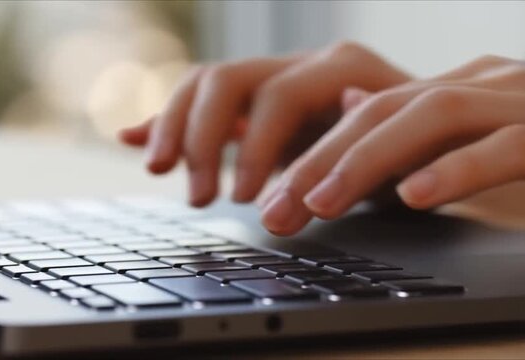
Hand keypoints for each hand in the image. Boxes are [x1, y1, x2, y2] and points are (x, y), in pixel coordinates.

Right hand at [119, 42, 409, 208]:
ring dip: (172, 127)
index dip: (255, 149)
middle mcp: (297, 64)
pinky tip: (131, 137)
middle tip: (200, 198)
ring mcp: (270, 81)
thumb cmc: (414, 149)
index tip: (242, 201)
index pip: (278, 97)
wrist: (413, 137)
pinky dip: (163, 121)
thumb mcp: (406, 148)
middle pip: (226, 80)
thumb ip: (377, 128)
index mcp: (339, 68)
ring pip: (203, 85)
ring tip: (157, 170)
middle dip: (203, 140)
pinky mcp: (250, 106)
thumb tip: (349, 101)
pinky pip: (197, 104)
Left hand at [261, 54, 524, 234]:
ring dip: (367, 160)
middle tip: (277, 209)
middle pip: (384, 111)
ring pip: (432, 115)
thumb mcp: (473, 136)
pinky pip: (508, 143)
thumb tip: (350, 106)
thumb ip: (414, 126)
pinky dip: (459, 167)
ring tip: (320, 201)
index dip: (314, 154)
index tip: (274, 200)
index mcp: (459, 89)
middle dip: (320, 160)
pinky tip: (416, 194)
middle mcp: (485, 83)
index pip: (367, 113)